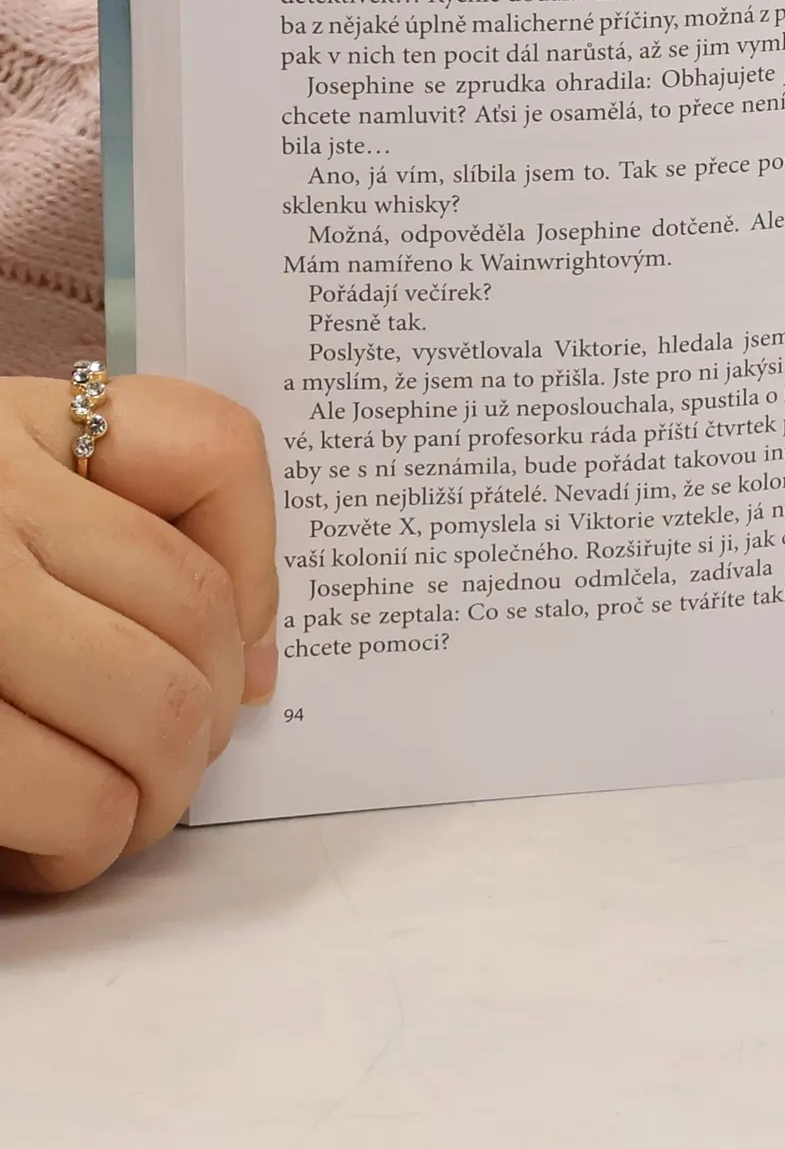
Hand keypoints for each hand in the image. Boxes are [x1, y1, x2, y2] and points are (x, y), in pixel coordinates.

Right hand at [0, 375, 275, 891]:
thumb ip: (113, 531)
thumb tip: (257, 667)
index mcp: (5, 430)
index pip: (211, 449)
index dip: (262, 566)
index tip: (244, 651)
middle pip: (193, 615)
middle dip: (207, 722)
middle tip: (172, 769)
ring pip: (147, 713)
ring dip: (152, 799)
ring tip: (111, 819)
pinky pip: (61, 796)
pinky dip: (76, 846)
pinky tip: (40, 850)